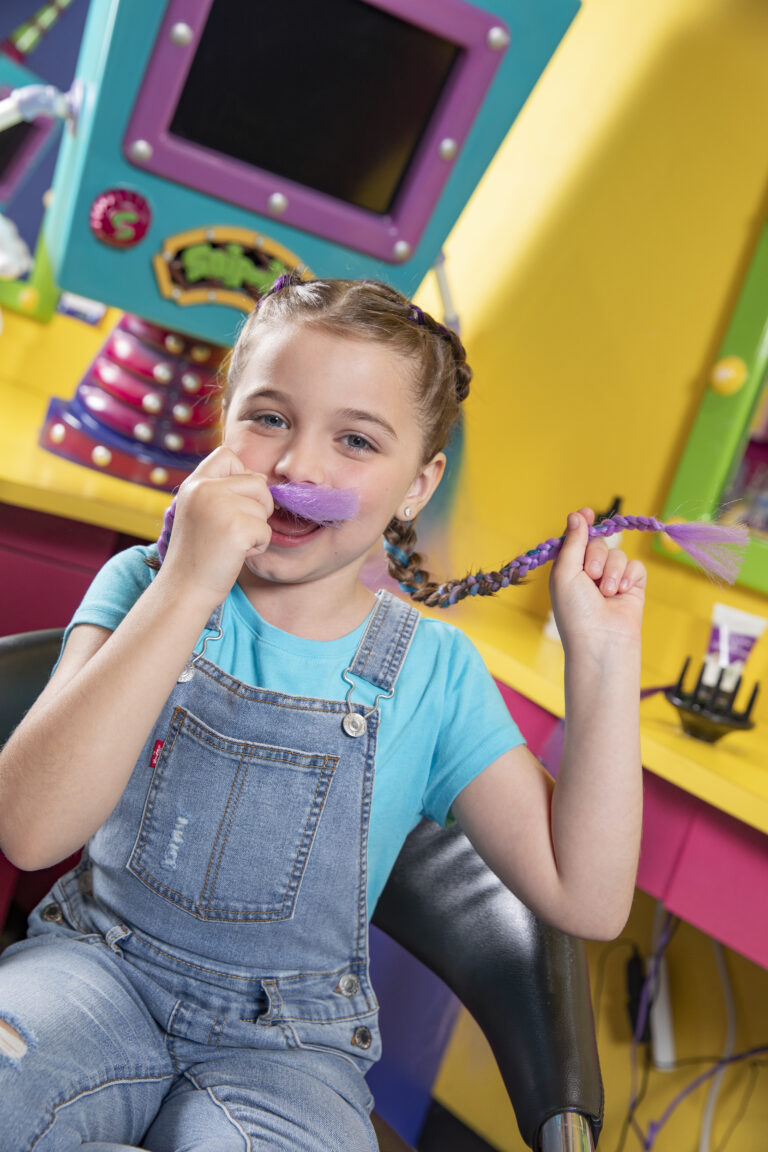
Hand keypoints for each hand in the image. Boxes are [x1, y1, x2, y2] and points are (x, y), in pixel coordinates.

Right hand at [160, 447, 273, 604]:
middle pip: (257, 482)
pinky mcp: (237, 528)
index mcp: (194, 484)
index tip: (234, 500)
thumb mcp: (201, 513)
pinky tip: (235, 555)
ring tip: (230, 544)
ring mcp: (220, 507)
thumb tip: (261, 478)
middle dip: (257, 507)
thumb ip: (224, 491)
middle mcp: (205, 489)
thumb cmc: (196, 555)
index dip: (241, 474)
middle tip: (235, 530)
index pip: (227, 455)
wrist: (183, 590)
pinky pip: (266, 531)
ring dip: (256, 530)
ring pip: (264, 507)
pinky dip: (258, 547)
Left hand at [550, 507, 645, 649]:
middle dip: (595, 556)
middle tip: (591, 576)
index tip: (586, 512)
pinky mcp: (633, 586)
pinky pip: (636, 566)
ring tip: (606, 593)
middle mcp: (589, 573)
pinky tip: (621, 593)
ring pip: (618, 553)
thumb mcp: (565, 574)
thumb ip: (573, 543)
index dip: (581, 525)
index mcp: (568, 570)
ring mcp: (612, 579)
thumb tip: (576, 515)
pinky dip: (629, 577)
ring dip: (612, 571)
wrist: (602, 642)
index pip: (576, 540)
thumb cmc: (576, 612)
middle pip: (598, 542)